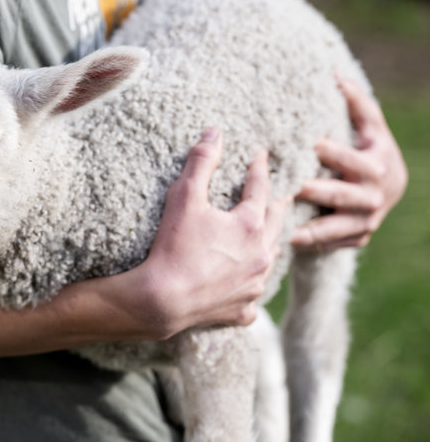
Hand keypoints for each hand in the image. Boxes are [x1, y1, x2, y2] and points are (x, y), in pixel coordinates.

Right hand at [127, 128, 289, 339]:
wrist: (161, 300)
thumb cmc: (173, 246)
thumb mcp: (184, 197)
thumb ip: (201, 162)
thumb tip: (214, 133)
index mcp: (250, 225)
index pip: (260, 188)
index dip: (259, 169)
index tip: (260, 155)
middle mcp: (260, 255)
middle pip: (277, 224)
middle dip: (278, 206)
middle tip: (281, 195)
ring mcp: (253, 286)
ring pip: (270, 260)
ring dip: (270, 245)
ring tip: (269, 236)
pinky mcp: (241, 310)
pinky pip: (252, 298)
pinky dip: (250, 288)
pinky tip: (245, 286)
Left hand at [291, 76, 407, 251]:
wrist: (387, 188)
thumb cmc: (369, 149)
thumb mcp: (370, 127)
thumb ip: (356, 103)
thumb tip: (335, 74)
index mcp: (378, 165)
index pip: (353, 159)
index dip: (333, 153)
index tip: (309, 145)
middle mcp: (375, 196)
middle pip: (342, 196)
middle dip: (315, 192)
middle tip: (289, 187)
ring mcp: (368, 221)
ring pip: (337, 227)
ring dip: (311, 229)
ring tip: (283, 228)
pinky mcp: (358, 238)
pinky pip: (333, 244)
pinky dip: (312, 244)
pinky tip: (286, 242)